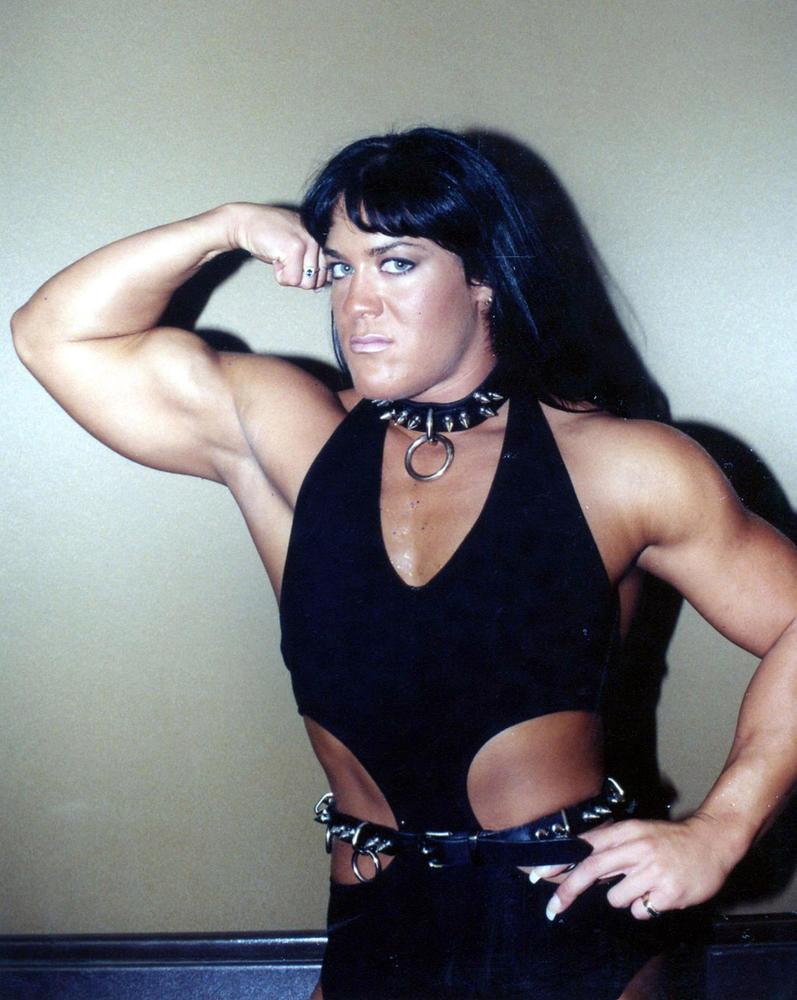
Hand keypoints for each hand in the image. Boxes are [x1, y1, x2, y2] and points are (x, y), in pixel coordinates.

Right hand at [224, 203, 327, 289]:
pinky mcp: (295, 249)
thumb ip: (311, 264)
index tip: (294, 263)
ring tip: (280, 257)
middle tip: (285, 259)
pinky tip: (275, 258)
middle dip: (298, 276)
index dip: (308, 275)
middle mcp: (318, 238)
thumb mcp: (296, 248)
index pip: (328, 273)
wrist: (245, 223)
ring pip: (305, 282)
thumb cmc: (268, 236)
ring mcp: (308, 242)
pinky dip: (279, 275)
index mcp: (321, 238)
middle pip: (317, 281)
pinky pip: (292, 280)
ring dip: (288, 275)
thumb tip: (318, 288)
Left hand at [543, 814, 733, 921]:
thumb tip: (577, 861)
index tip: (539, 875)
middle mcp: (637, 848)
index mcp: (627, 832)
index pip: (586, 846)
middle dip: (568, 890)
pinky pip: (640, 911)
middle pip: (592, 869)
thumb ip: (611, 846)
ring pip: (616, 897)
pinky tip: (659, 895)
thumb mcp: (638, 832)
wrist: (712, 842)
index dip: (561, 861)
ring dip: (623, 899)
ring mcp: (653, 871)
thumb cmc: (670, 840)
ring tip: (643, 887)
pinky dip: (644, 908)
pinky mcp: (668, 892)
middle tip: (553, 907)